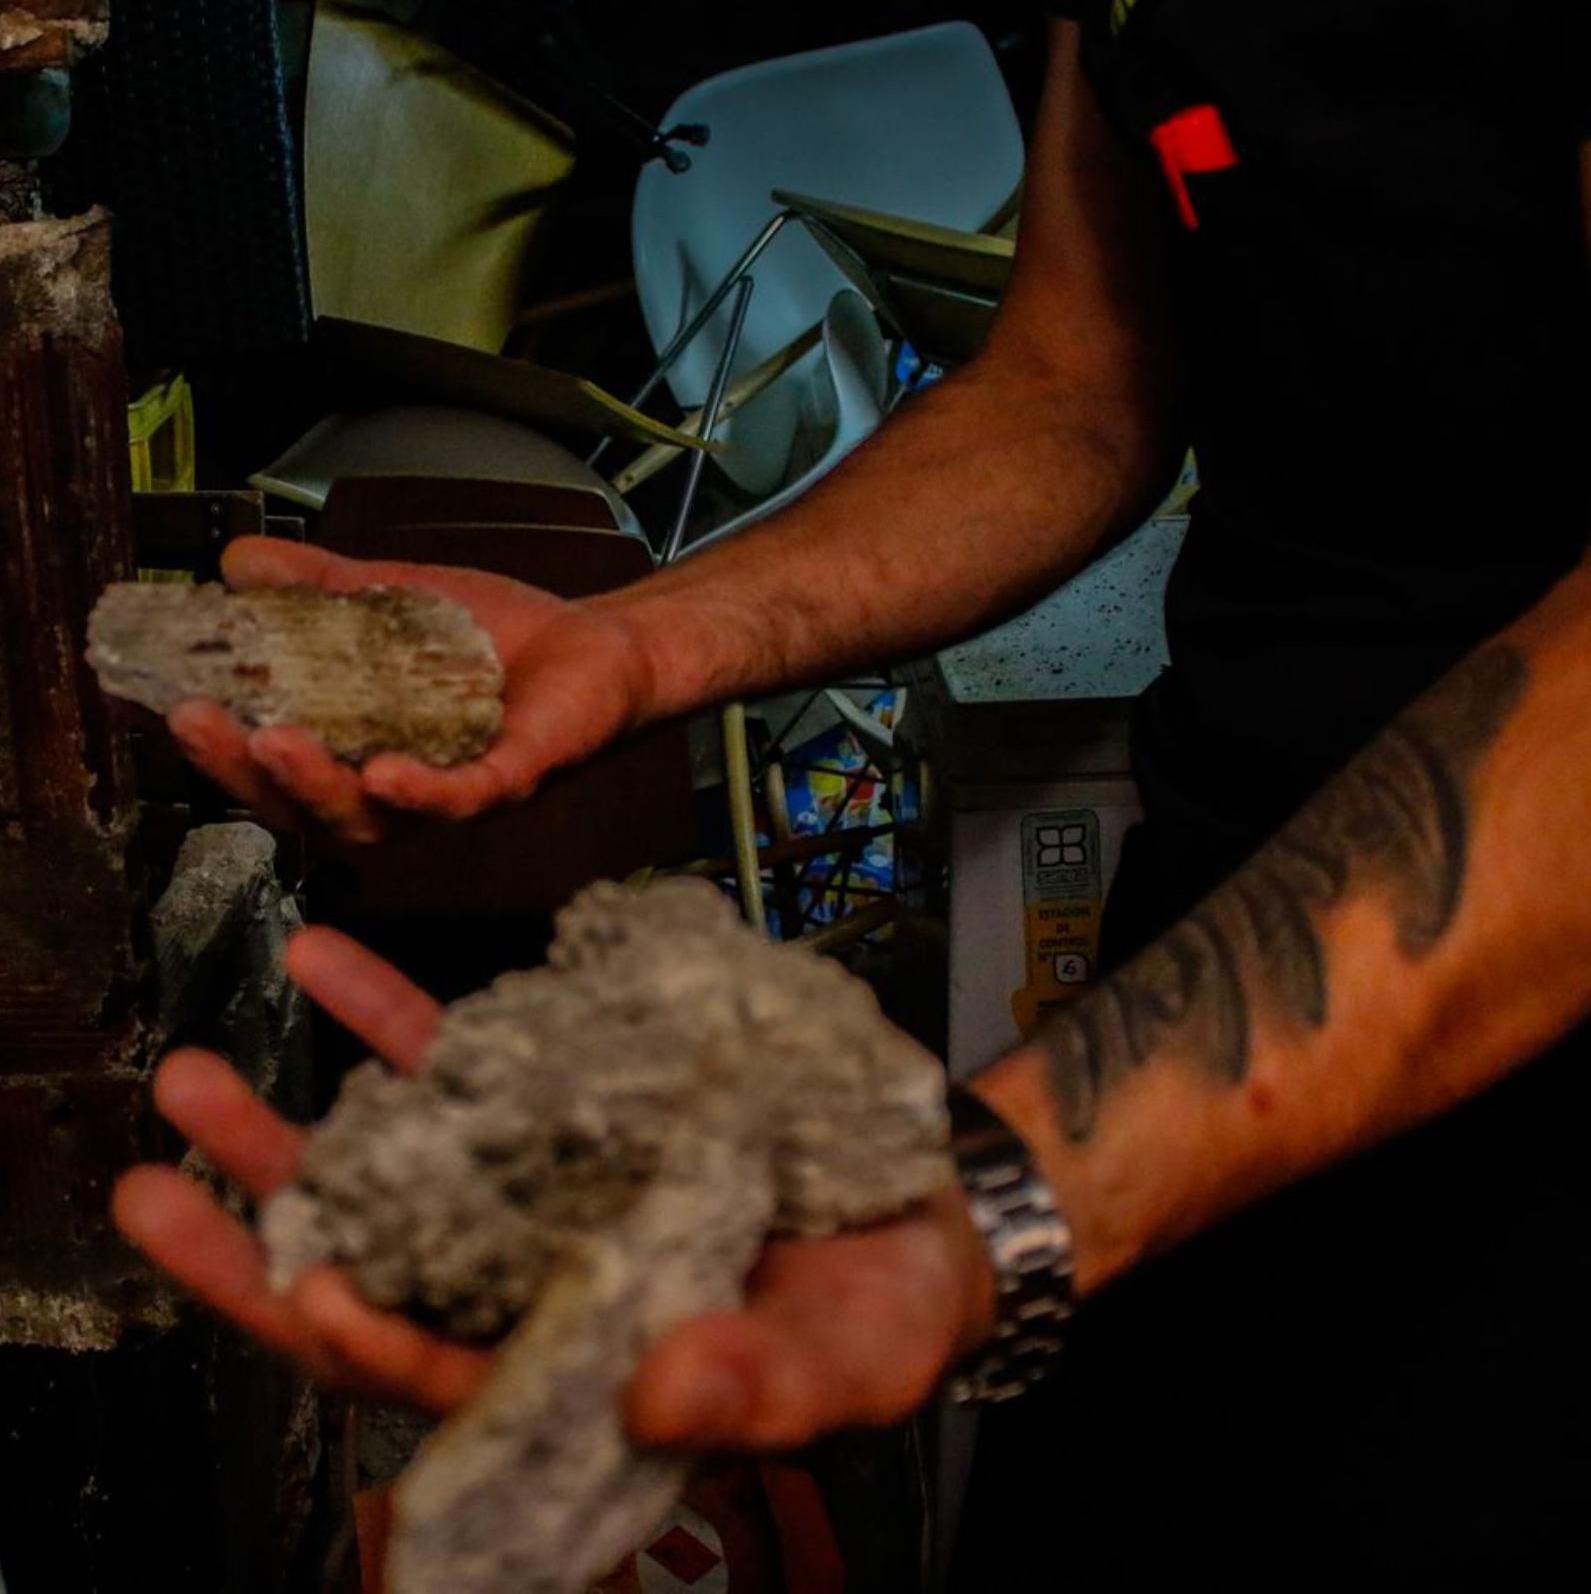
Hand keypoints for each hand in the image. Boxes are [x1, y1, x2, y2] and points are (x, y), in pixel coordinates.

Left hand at [117, 923, 995, 1440]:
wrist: (918, 1210)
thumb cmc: (888, 1313)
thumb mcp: (848, 1360)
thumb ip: (760, 1388)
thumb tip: (661, 1398)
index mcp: (581, 1378)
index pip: (448, 1377)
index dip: (372, 1344)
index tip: (305, 1290)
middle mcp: (529, 1295)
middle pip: (372, 1283)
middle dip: (259, 1246)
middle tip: (156, 1188)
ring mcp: (533, 1200)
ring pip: (390, 1174)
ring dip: (290, 1130)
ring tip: (195, 1073)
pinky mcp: (561, 1113)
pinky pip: (460, 1068)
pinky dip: (394, 1022)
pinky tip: (328, 966)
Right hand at [166, 538, 655, 843]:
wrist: (597, 644)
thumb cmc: (497, 638)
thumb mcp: (393, 600)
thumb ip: (316, 587)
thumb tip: (234, 561)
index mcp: (358, 753)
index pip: (273, 768)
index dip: (217, 749)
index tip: (164, 707)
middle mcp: (396, 793)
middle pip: (305, 809)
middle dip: (246, 773)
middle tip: (198, 726)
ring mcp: (451, 797)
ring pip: (371, 819)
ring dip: (317, 785)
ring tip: (273, 743)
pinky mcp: (509, 783)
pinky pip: (459, 802)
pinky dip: (421, 792)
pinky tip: (383, 774)